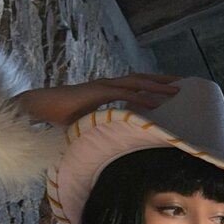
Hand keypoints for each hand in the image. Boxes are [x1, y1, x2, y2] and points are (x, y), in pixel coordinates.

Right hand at [8, 73, 180, 126]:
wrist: (39, 107)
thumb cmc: (60, 118)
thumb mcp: (88, 124)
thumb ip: (102, 128)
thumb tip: (112, 144)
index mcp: (107, 90)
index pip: (136, 85)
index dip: (154, 86)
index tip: (172, 91)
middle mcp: (107, 85)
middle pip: (141, 80)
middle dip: (162, 81)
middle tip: (184, 85)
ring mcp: (102, 86)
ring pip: (136, 83)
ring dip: (157, 87)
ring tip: (176, 91)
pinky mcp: (95, 92)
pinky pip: (122, 94)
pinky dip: (139, 98)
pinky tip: (154, 104)